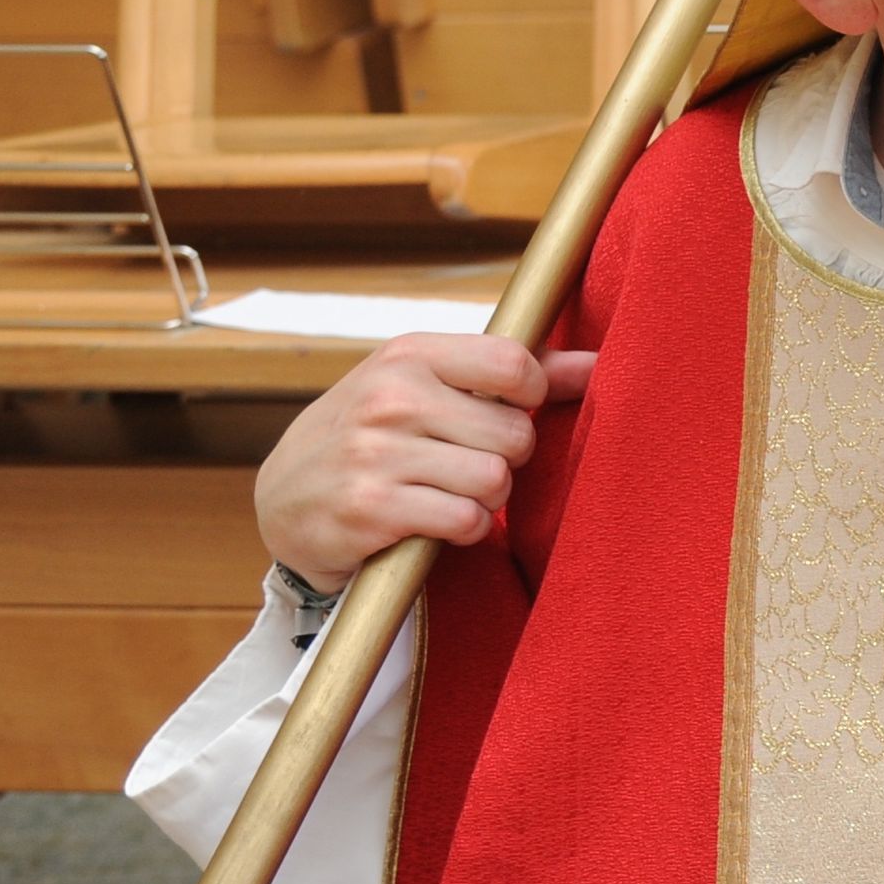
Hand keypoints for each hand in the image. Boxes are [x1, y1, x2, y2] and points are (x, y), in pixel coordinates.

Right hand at [255, 333, 595, 590]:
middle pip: (514, 433)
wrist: (284, 500)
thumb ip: (512, 376)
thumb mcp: (426, 387)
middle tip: (467, 464)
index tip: (506, 413)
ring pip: (494, 479)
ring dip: (486, 499)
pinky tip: (435, 522)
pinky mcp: (370, 508)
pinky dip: (464, 529)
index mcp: (408, 355)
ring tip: (451, 493)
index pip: (514, 363)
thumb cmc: (375, 437)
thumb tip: (599, 365)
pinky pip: (465, 520)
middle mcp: (390, 397)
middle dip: (506, 459)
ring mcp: (375, 453)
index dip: (530, 397)